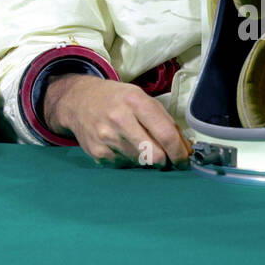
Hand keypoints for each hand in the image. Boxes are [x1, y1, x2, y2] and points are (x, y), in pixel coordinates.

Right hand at [42, 75, 189, 168]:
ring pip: (140, 162)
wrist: (78, 101)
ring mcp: (106, 137)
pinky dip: (128, 159)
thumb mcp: (141, 98)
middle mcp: (119, 119)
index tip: (184, 160)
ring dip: (145, 158)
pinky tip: (120, 145)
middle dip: (164, 160)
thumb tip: (186, 148)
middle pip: (155, 155)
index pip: (165, 134)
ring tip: (136, 143)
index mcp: (135, 101)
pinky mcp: (98, 153)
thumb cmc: (116, 99)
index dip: (179, 152)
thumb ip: (165, 121)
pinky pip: (124, 165)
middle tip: (164, 156)